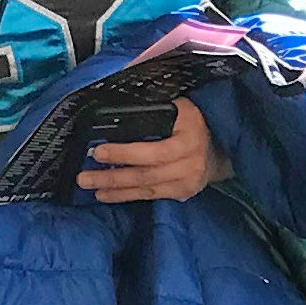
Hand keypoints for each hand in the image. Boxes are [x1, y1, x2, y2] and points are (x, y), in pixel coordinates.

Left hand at [75, 99, 218, 205]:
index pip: (154, 151)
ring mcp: (188, 181)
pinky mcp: (184, 193)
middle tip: (84, 177)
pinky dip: (128, 196)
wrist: (221, 146)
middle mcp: (190, 162)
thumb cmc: (194, 121)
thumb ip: (154, 110)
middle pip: (146, 174)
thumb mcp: (180, 107)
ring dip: (116, 190)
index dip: (125, 154)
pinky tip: (108, 195)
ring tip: (92, 188)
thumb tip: (115, 109)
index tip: (98, 152)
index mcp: (189, 137)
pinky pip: (151, 196)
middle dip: (112, 176)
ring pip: (146, 189)